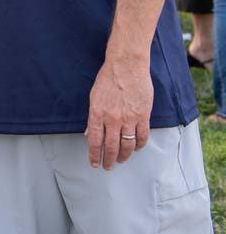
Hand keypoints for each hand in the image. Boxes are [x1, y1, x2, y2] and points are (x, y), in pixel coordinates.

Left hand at [85, 55, 152, 169]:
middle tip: (107, 167)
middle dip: (108, 160)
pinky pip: (142, 136)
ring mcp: (129, 118)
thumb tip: (90, 134)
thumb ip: (93, 117)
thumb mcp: (94, 97)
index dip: (94, 155)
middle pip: (110, 146)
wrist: (126, 66)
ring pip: (127, 145)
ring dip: (124, 156)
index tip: (94, 164)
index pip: (94, 141)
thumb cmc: (108, 79)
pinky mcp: (143, 116)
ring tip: (121, 160)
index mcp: (97, 114)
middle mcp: (112, 119)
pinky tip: (136, 148)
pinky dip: (139, 145)